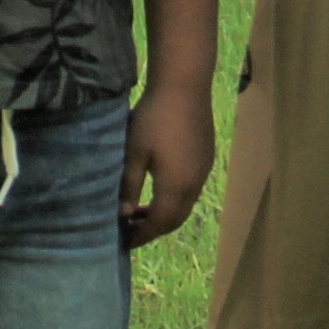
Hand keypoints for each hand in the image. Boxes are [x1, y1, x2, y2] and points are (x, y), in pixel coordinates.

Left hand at [122, 80, 216, 245]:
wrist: (184, 87)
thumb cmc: (154, 119)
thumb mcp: (134, 153)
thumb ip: (129, 185)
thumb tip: (122, 213)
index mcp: (176, 188)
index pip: (158, 223)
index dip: (141, 235)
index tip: (125, 241)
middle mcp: (194, 185)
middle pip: (175, 220)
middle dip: (153, 228)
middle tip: (131, 229)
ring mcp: (204, 172)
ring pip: (185, 205)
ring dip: (164, 213)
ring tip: (140, 210)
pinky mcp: (206, 158)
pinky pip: (191, 190)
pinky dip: (174, 199)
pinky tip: (159, 188)